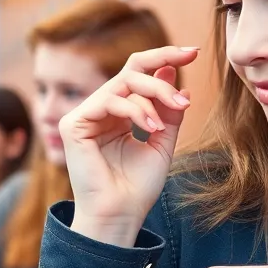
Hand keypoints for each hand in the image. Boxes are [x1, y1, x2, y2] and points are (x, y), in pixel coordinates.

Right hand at [60, 46, 198, 245]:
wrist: (120, 215)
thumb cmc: (137, 187)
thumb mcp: (162, 141)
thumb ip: (167, 109)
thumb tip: (172, 71)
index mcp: (118, 114)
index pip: (138, 74)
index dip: (164, 58)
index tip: (194, 52)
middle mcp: (99, 111)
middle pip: (131, 72)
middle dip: (162, 76)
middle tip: (183, 100)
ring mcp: (84, 116)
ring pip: (123, 83)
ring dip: (152, 97)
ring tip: (164, 125)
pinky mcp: (73, 124)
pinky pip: (109, 100)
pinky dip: (135, 111)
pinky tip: (149, 129)